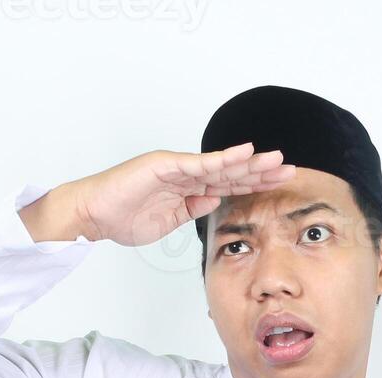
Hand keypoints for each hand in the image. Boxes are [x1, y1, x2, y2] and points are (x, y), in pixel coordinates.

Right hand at [58, 143, 295, 245]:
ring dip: (250, 163)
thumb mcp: (168, 221)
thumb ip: (192, 209)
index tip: (277, 186)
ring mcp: (176, 167)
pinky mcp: (166, 165)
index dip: (253, 185)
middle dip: (260, 172)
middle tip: (289, 169)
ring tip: (276, 160)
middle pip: (230, 172)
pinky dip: (223, 158)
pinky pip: (200, 163)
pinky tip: (245, 153)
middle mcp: (185, 174)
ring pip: (220, 165)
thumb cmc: (121, 217)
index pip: (227, 185)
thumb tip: (216, 199)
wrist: (92, 213)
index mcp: (187, 188)